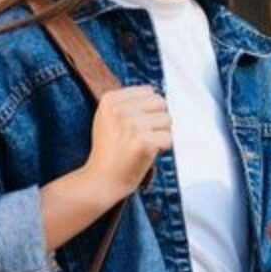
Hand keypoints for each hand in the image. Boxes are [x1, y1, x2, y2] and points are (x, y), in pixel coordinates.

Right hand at [83, 85, 171, 200]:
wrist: (101, 180)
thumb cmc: (109, 151)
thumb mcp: (107, 118)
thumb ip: (127, 102)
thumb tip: (154, 92)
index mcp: (110, 99)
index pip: (149, 91)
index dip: (147, 111)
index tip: (132, 127)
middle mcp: (120, 109)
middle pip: (161, 102)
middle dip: (157, 120)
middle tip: (141, 137)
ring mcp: (132, 124)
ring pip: (168, 120)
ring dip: (160, 134)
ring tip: (143, 145)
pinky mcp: (143, 141)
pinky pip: (169, 138)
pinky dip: (163, 149)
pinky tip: (146, 154)